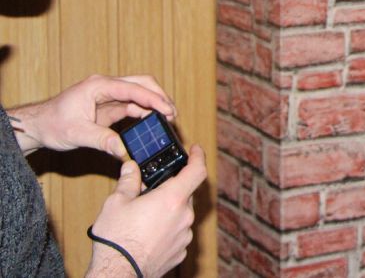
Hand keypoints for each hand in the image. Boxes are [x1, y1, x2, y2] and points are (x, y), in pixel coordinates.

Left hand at [8, 74, 175, 156]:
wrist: (37, 126)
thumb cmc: (51, 124)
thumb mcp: (77, 134)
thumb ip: (103, 140)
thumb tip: (125, 151)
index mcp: (99, 86)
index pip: (133, 88)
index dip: (153, 99)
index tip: (168, 110)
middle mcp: (106, 87)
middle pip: (142, 84)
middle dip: (160, 97)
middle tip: (172, 114)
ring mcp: (109, 95)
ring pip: (140, 94)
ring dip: (154, 105)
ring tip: (167, 119)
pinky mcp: (110, 107)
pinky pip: (133, 106)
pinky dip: (145, 113)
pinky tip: (152, 123)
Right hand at [86, 144, 206, 277]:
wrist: (117, 275)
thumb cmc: (116, 240)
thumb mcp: (116, 203)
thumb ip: (128, 181)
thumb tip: (131, 167)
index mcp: (172, 199)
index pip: (197, 171)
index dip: (198, 157)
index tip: (196, 150)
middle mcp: (184, 217)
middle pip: (185, 194)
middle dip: (172, 190)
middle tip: (152, 192)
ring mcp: (184, 236)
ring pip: (181, 215)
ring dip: (169, 212)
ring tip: (145, 217)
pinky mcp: (180, 252)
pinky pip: (178, 234)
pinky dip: (168, 230)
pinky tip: (149, 234)